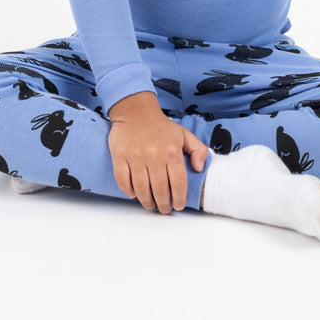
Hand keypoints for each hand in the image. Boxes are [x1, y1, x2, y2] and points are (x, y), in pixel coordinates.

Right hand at [108, 92, 209, 213]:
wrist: (135, 110)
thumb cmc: (161, 125)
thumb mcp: (184, 134)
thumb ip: (198, 149)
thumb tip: (199, 168)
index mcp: (172, 151)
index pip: (178, 183)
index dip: (179, 199)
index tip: (178, 205)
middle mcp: (154, 155)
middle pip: (160, 190)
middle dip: (163, 205)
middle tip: (164, 209)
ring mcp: (135, 156)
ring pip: (141, 188)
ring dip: (147, 201)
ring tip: (150, 205)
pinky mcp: (119, 156)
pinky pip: (122, 180)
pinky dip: (128, 191)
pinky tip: (134, 194)